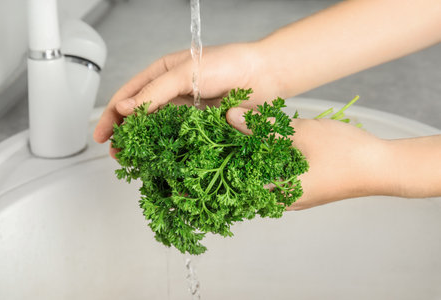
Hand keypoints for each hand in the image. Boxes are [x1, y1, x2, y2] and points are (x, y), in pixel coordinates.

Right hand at [93, 42, 280, 156]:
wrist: (264, 75)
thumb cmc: (228, 65)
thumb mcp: (185, 73)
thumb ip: (155, 92)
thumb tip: (125, 109)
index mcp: (162, 73)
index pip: (129, 95)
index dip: (112, 115)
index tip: (101, 135)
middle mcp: (171, 92)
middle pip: (140, 115)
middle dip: (125, 135)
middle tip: (116, 154)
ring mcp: (185, 110)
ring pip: (157, 130)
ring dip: (144, 145)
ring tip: (132, 161)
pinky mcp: (200, 125)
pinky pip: (178, 139)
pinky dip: (166, 149)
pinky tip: (158, 160)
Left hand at [226, 107, 387, 209]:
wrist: (385, 167)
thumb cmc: (345, 153)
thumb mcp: (300, 133)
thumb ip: (264, 125)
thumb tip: (231, 116)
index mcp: (280, 195)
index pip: (238, 187)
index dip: (223, 166)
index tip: (215, 147)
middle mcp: (286, 202)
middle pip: (250, 184)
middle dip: (237, 161)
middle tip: (227, 138)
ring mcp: (299, 198)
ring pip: (267, 181)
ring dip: (256, 161)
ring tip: (246, 138)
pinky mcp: (309, 189)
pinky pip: (282, 178)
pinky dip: (273, 163)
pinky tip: (273, 144)